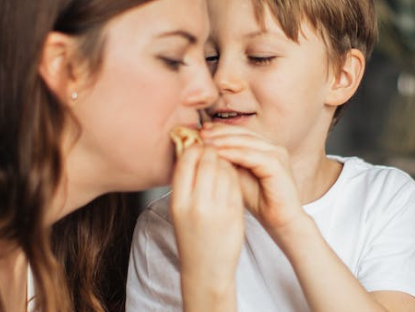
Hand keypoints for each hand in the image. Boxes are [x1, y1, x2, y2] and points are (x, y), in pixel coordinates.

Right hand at [171, 145, 243, 311]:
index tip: (198, 145)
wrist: (207, 269)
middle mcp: (197, 204)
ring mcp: (218, 209)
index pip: (187, 161)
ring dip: (224, 160)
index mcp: (178, 202)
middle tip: (212, 148)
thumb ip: (185, 182)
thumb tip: (191, 149)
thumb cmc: (191, 236)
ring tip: (221, 162)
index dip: (194, 147)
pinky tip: (230, 175)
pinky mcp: (235, 213)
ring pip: (224, 169)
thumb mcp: (179, 209)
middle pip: (207, 161)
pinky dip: (233, 173)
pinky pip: (235, 182)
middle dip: (211, 150)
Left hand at [201, 123, 305, 238]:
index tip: (200, 130)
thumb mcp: (236, 176)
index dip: (219, 129)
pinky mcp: (277, 165)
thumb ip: (226, 161)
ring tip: (205, 142)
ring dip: (224, 140)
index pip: (239, 132)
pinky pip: (251, 155)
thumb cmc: (258, 201)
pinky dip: (234, 153)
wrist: (280, 221)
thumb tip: (204, 148)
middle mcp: (272, 147)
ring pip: (246, 141)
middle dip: (219, 132)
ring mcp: (277, 154)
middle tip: (200, 133)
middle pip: (242, 132)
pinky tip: (218, 154)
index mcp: (264, 147)